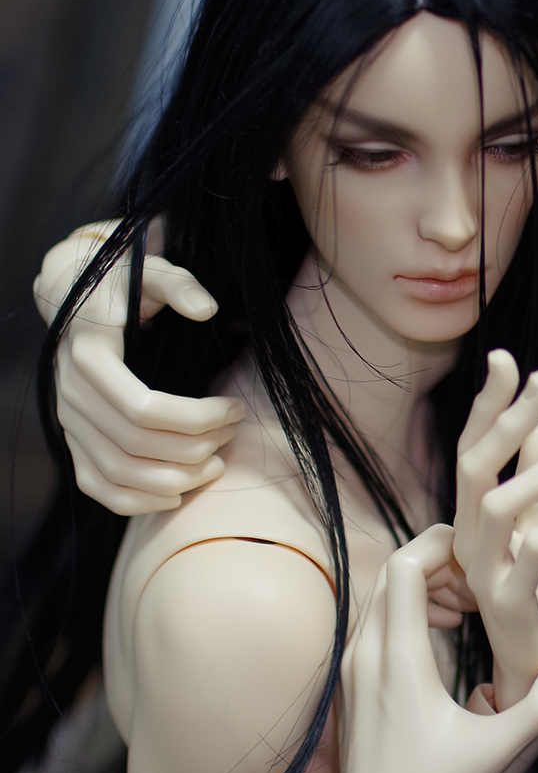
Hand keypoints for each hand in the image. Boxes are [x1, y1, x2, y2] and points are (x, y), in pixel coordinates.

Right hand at [34, 222, 243, 512]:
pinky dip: (137, 501)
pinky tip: (177, 494)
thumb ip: (180, 285)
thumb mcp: (153, 271)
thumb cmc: (123, 286)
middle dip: (195, 447)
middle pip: (135, 445)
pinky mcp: (72, 439)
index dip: (197, 418)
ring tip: (216, 465)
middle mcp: (70, 392)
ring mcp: (68, 420)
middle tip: (233, 432)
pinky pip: (97, 485)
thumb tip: (207, 309)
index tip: (234, 408)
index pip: (143, 408)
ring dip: (173, 479)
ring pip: (117, 473)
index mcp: (89, 354)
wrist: (77, 298)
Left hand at [332, 523, 537, 772]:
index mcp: (400, 660)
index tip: (481, 564)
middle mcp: (367, 653)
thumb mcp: (500, 749)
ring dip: (424, 584)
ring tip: (468, 608)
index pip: (406, 567)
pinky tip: (445, 629)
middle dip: (438, 562)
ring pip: (382, 592)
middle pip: (392, 570)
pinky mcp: (351, 675)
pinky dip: (407, 606)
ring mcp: (353, 663)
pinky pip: (375, 616)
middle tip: (480, 585)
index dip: (443, 549)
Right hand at [453, 351, 537, 709]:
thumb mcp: (534, 529)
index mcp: (470, 519)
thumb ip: (534, 479)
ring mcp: (482, 572)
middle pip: (474, 465)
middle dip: (506, 417)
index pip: (471, 449)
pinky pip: (533, 553)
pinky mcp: (508, 602)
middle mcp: (466, 540)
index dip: (485, 404)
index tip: (505, 358)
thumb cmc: (530, 597)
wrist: (529, 668)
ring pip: (499, 505)